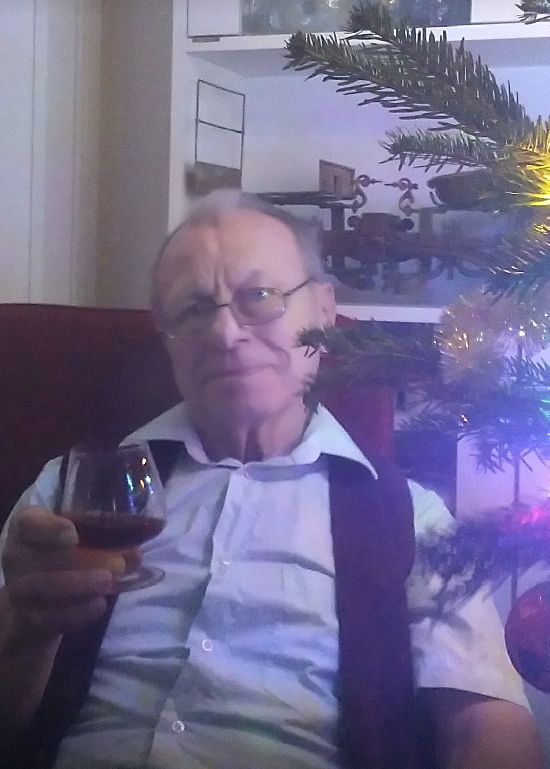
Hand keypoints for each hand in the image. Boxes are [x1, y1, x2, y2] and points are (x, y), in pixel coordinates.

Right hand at [1, 506, 117, 639]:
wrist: (37, 603)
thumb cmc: (64, 559)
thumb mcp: (83, 544)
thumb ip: (109, 544)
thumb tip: (136, 553)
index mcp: (28, 529)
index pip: (28, 523)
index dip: (49, 528)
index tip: (73, 535)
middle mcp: (16, 556)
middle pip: (40, 558)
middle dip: (80, 561)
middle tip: (116, 566)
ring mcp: (18, 590)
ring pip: (42, 588)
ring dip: (79, 585)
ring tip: (108, 583)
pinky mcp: (26, 619)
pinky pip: (47, 617)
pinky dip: (76, 613)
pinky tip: (98, 605)